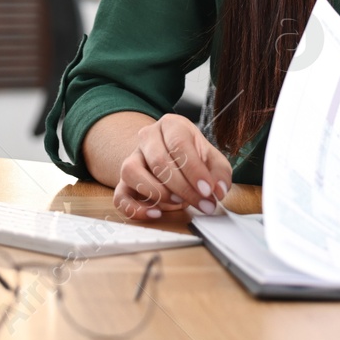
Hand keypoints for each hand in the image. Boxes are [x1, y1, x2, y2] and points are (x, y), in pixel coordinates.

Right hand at [111, 113, 231, 220]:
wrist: (170, 157)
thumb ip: (220, 174)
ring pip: (132, 172)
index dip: (194, 169)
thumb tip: (218, 191)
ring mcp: (132, 158)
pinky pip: (119, 195)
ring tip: (178, 202)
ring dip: (157, 192)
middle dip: (183, 187)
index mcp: (171, 125)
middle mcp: (147, 138)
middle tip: (202, 203)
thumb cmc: (193, 157)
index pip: (179, 144)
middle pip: (158, 160)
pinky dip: (135, 208)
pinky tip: (155, 213)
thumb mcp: (213, 160)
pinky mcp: (123, 182)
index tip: (207, 190)